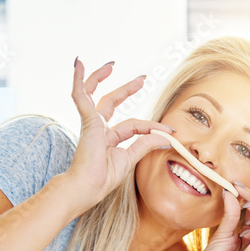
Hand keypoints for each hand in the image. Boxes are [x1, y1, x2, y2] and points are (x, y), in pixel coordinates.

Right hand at [64, 59, 174, 207]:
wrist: (87, 187)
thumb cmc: (102, 178)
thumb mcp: (130, 159)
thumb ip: (145, 144)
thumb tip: (166, 137)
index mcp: (108, 139)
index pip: (133, 125)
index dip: (152, 126)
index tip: (171, 131)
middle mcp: (98, 128)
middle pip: (111, 102)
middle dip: (126, 89)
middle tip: (142, 79)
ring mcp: (91, 123)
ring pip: (93, 93)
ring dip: (100, 77)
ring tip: (110, 65)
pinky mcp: (86, 120)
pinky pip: (80, 95)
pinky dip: (79, 79)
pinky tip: (78, 63)